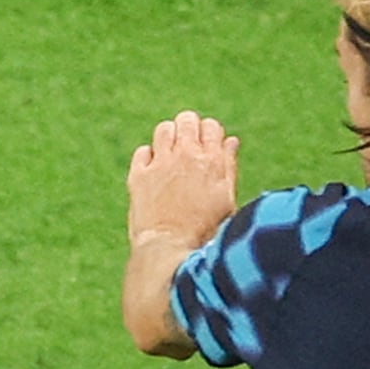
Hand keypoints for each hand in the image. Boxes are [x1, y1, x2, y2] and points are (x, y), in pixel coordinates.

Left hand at [129, 110, 239, 251]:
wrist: (170, 248)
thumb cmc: (205, 230)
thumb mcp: (226, 198)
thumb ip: (228, 166)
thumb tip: (231, 141)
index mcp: (212, 161)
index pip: (212, 127)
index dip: (209, 135)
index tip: (206, 149)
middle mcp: (186, 156)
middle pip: (187, 120)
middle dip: (189, 129)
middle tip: (187, 150)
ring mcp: (161, 164)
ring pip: (164, 129)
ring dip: (168, 138)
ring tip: (170, 157)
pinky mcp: (139, 176)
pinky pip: (143, 151)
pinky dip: (148, 157)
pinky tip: (153, 172)